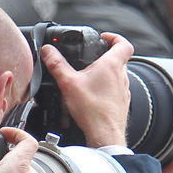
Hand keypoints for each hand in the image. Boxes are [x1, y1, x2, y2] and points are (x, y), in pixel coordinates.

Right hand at [41, 33, 133, 148]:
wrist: (105, 134)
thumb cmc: (92, 110)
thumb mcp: (68, 83)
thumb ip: (57, 64)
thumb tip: (48, 51)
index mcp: (112, 66)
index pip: (123, 44)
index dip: (114, 37)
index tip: (103, 38)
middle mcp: (122, 77)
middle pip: (120, 58)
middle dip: (107, 55)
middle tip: (93, 56)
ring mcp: (124, 91)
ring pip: (119, 75)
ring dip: (107, 72)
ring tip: (90, 76)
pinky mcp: (121, 103)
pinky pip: (116, 90)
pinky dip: (107, 88)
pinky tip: (93, 95)